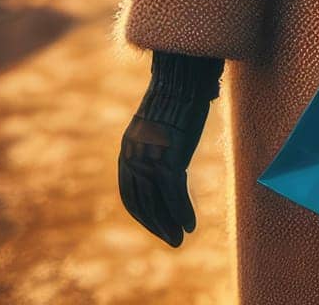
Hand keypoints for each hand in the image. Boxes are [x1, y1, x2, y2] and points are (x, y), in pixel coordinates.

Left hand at [119, 54, 222, 247]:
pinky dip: (182, 212)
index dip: (143, 215)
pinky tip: (190, 225)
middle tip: (171, 240)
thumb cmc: (175, 97)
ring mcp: (151, 160)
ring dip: (169, 224)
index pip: (130, 193)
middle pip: (143, 202)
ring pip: (158, 203)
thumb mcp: (156, 125)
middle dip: (157, 225)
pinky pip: (174, 195)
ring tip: (180, 238)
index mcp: (128, 149)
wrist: (182, 79)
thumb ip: (155, 146)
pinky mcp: (169, 159)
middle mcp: (135, 157)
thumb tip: (168, 162)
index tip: (157, 225)